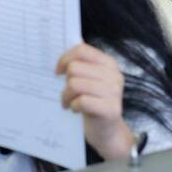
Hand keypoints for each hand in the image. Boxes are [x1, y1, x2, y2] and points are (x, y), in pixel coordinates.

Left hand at [57, 43, 134, 160]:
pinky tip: (76, 109)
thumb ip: (83, 62)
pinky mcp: (110, 109)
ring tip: (69, 102)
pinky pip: (81, 101)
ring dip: (66, 96)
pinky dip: (73, 106)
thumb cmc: (94, 102)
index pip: (82, 50)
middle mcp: (114, 75)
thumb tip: (72, 40)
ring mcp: (114, 92)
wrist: (107, 132)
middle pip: (75, 68)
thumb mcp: (89, 80)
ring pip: (75, 84)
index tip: (58, 71)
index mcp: (109, 63)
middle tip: (67, 93)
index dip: (65, 58)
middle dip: (65, 82)